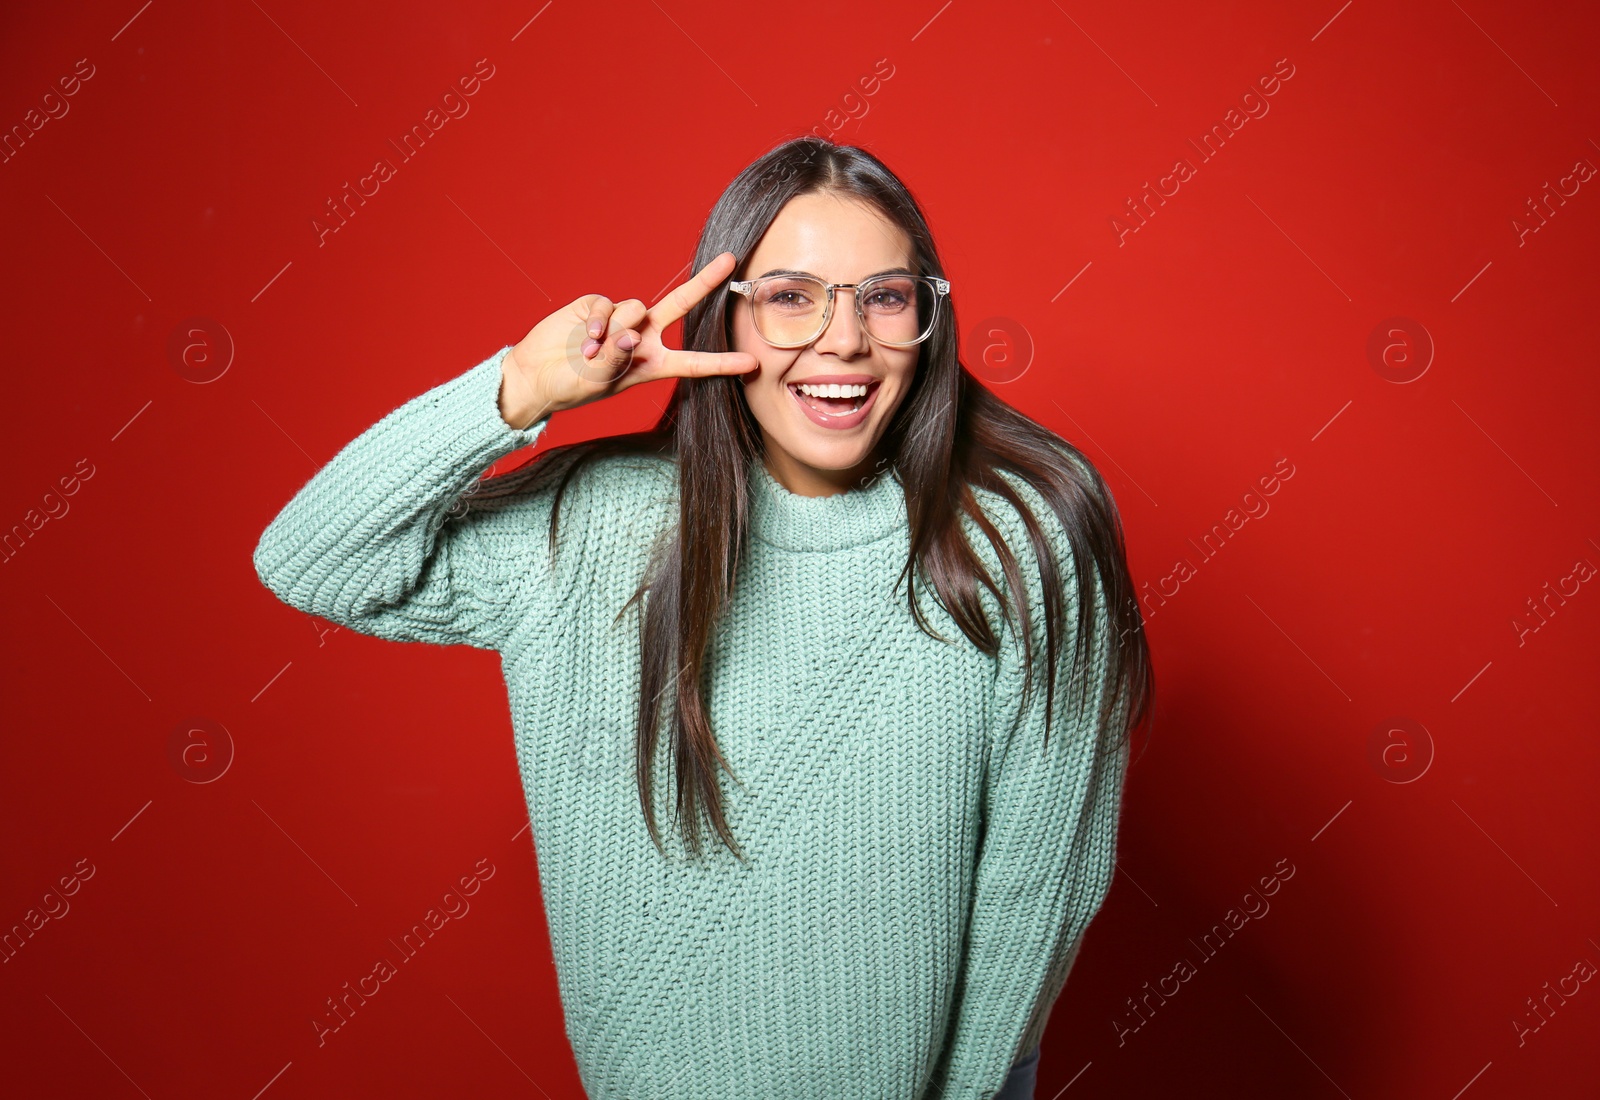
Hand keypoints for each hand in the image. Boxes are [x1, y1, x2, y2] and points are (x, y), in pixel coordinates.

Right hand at [499, 251, 758, 428]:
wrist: (535, 375)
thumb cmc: (572, 386)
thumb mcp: (601, 381)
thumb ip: (619, 357)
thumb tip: (631, 333)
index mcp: (651, 363)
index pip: (693, 363)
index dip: (722, 363)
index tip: (751, 363)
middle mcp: (642, 338)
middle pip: (680, 305)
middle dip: (705, 283)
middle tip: (731, 261)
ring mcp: (620, 319)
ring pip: (636, 307)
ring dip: (618, 330)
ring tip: (594, 353)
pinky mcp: (596, 306)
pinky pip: (607, 306)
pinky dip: (597, 323)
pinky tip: (586, 340)